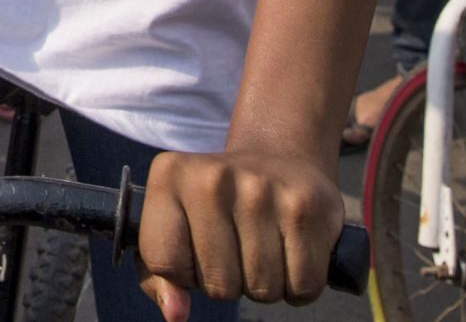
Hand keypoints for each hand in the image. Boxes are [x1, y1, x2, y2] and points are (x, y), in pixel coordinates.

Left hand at [136, 149, 343, 315]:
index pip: (165, 264)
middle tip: (235, 249)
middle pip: (218, 285)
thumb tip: (175, 314)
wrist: (279, 159)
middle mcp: (213, 178)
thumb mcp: (175, 227)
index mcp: (169, 176)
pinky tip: (290, 250)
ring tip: (262, 247)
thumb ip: (161, 276)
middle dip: (228, 282)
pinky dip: (299, 283)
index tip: (194, 253)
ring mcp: (262, 189)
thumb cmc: (216, 205)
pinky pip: (302, 285)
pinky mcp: (305, 206)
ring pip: (262, 289)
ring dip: (264, 284)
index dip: (182, 274)